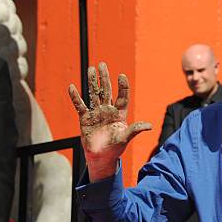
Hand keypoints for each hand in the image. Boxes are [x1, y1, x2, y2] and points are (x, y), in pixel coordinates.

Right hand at [68, 62, 151, 181]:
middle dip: (105, 78)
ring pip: (93, 94)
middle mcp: (108, 111)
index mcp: (120, 114)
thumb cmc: (116, 148)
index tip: (121, 75)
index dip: (122, 86)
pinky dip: (75, 97)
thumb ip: (135, 129)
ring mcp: (96, 113)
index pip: (122, 96)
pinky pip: (80, 105)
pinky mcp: (85, 119)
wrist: (101, 157)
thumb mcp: (126, 137)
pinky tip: (72, 87)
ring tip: (91, 69)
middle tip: (102, 64)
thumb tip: (150, 126)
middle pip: (106, 91)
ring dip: (92, 82)